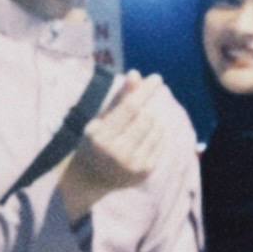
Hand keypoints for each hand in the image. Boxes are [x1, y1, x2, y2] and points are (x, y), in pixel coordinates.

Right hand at [57, 71, 166, 223]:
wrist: (91, 178)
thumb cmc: (95, 140)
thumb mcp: (101, 118)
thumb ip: (120, 97)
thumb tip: (136, 74)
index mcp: (101, 137)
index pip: (130, 108)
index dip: (144, 91)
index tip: (156, 78)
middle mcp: (117, 153)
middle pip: (145, 117)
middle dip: (144, 108)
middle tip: (134, 112)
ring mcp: (132, 165)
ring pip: (156, 129)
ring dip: (151, 121)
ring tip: (136, 126)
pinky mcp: (145, 171)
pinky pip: (161, 142)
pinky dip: (156, 134)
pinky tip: (143, 137)